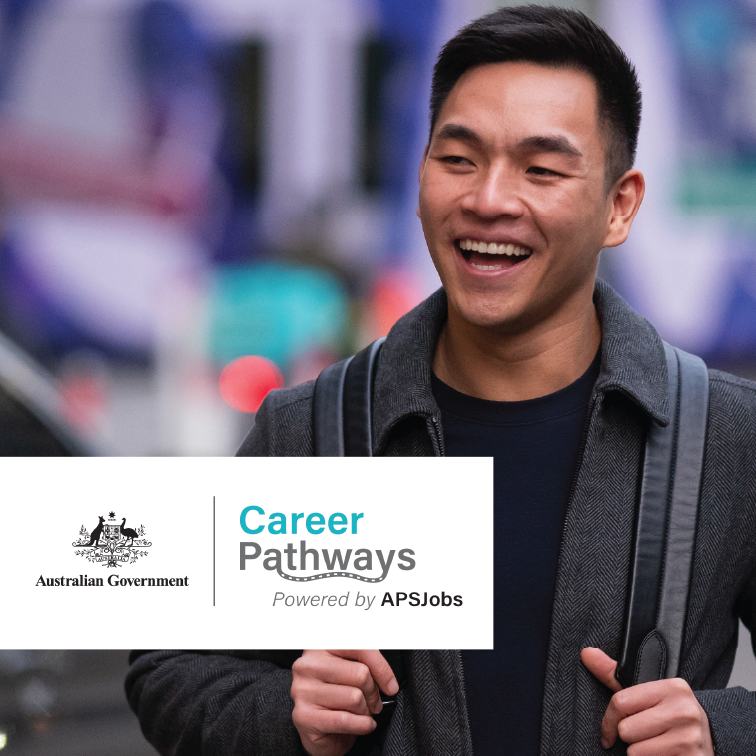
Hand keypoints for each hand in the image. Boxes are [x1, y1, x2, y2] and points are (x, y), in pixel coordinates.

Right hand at [291, 649, 398, 755]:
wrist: (316, 728)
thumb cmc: (336, 694)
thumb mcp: (350, 670)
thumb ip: (366, 663)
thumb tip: (389, 682)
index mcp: (320, 645)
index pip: (361, 648)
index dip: (382, 668)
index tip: (391, 685)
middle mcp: (308, 664)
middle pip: (361, 674)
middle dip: (373, 693)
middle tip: (373, 702)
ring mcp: (303, 689)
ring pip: (355, 698)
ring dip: (366, 710)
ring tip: (363, 712)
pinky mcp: (304, 716)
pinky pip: (345, 720)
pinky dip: (362, 725)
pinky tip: (365, 725)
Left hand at [581, 647, 713, 754]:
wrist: (709, 744)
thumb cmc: (670, 717)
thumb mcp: (646, 693)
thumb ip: (614, 674)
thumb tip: (587, 653)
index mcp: (672, 687)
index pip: (620, 702)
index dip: (609, 720)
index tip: (609, 731)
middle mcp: (684, 710)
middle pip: (626, 730)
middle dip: (630, 738)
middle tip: (646, 736)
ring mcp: (690, 738)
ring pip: (635, 752)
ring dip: (640, 754)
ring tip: (656, 747)